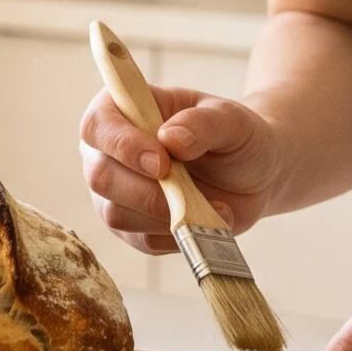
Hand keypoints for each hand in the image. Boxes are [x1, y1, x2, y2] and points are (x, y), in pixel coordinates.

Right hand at [77, 83, 287, 254]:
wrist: (254, 175)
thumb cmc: (235, 137)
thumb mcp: (230, 120)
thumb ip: (202, 124)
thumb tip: (170, 139)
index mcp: (124, 110)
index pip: (97, 124)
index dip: (122, 145)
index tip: (161, 161)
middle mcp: (109, 151)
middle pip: (100, 176)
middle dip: (146, 190)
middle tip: (188, 192)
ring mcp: (117, 193)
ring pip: (116, 214)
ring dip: (167, 215)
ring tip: (213, 206)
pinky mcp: (133, 228)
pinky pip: (143, 240)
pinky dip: (180, 235)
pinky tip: (207, 220)